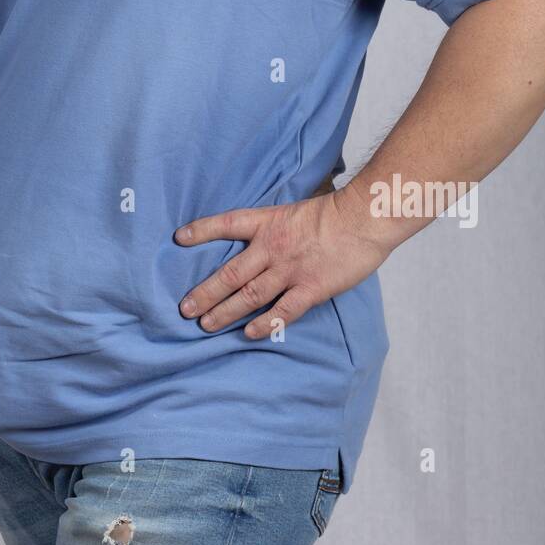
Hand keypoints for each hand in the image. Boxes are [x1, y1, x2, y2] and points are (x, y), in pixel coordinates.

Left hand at [174, 187, 392, 338]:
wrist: (365, 217)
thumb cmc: (337, 211)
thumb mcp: (297, 210)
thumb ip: (278, 226)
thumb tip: (266, 238)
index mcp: (268, 222)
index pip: (226, 224)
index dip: (202, 231)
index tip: (179, 238)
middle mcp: (272, 247)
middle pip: (230, 273)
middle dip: (205, 292)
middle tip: (184, 308)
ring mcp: (289, 269)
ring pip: (248, 295)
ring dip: (224, 312)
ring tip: (205, 324)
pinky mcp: (310, 288)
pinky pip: (282, 311)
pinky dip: (264, 324)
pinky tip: (248, 334)